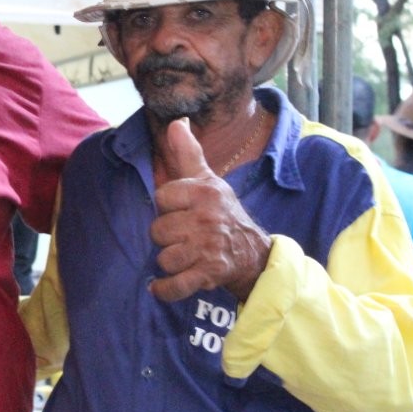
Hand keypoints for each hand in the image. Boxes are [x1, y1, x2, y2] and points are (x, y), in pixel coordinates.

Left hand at [149, 118, 270, 302]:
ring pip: (163, 257)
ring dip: (170, 261)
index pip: (161, 198)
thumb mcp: (209, 180)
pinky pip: (174, 284)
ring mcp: (209, 248)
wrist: (254, 254)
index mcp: (205, 193)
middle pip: (158, 230)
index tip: (183, 211)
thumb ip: (188, 153)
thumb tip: (176, 122)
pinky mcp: (209, 274)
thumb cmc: (223, 213)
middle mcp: (208, 219)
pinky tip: (159, 286)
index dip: (168, 207)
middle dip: (168, 237)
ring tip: (186, 256)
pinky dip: (164, 289)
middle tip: (186, 237)